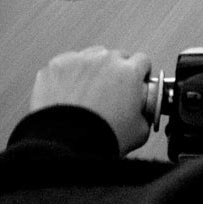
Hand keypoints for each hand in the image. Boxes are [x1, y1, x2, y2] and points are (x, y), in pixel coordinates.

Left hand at [30, 47, 151, 154]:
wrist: (66, 146)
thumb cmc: (101, 138)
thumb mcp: (140, 131)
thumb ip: (146, 112)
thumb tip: (144, 110)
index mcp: (129, 72)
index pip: (142, 61)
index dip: (140, 75)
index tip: (136, 84)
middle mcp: (104, 59)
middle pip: (116, 57)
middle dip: (116, 72)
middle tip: (111, 94)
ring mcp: (78, 60)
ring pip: (90, 57)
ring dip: (92, 71)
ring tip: (87, 95)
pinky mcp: (56, 66)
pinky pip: (66, 65)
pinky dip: (68, 76)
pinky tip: (69, 95)